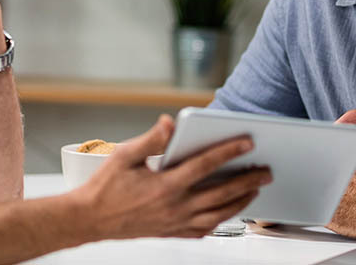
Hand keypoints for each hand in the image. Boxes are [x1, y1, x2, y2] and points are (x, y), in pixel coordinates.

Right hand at [76, 115, 271, 239]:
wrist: (89, 219)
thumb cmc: (104, 187)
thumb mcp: (124, 155)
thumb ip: (151, 139)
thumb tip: (170, 123)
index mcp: (165, 185)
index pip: (205, 165)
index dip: (228, 151)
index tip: (247, 142)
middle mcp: (174, 206)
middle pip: (221, 193)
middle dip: (247, 180)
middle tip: (266, 170)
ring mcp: (175, 222)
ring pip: (218, 214)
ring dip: (241, 201)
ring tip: (255, 189)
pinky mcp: (171, 232)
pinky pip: (203, 230)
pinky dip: (221, 221)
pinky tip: (229, 213)